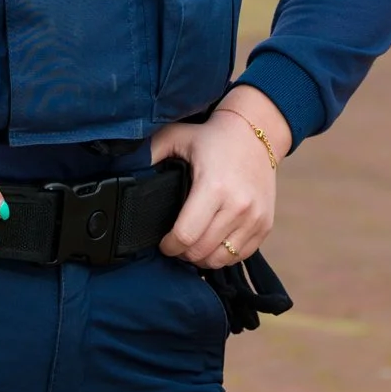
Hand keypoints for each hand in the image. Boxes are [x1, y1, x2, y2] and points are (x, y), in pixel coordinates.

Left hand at [149, 86, 284, 267]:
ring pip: (220, 259)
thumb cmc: (213, 137)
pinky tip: (212, 242)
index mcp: (213, 187)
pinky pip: (240, 255)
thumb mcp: (178, 137)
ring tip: (193, 244)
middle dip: (183, 253)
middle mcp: (238, 205)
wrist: (257, 133)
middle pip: (201, 251)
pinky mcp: (265, 225)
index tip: (163, 242)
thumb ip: (151, 153)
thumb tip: (125, 169)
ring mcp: (255, 217)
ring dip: (202, 257)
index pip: (186, 235)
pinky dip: (223, 255)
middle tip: (175, 244)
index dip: (169, 245)